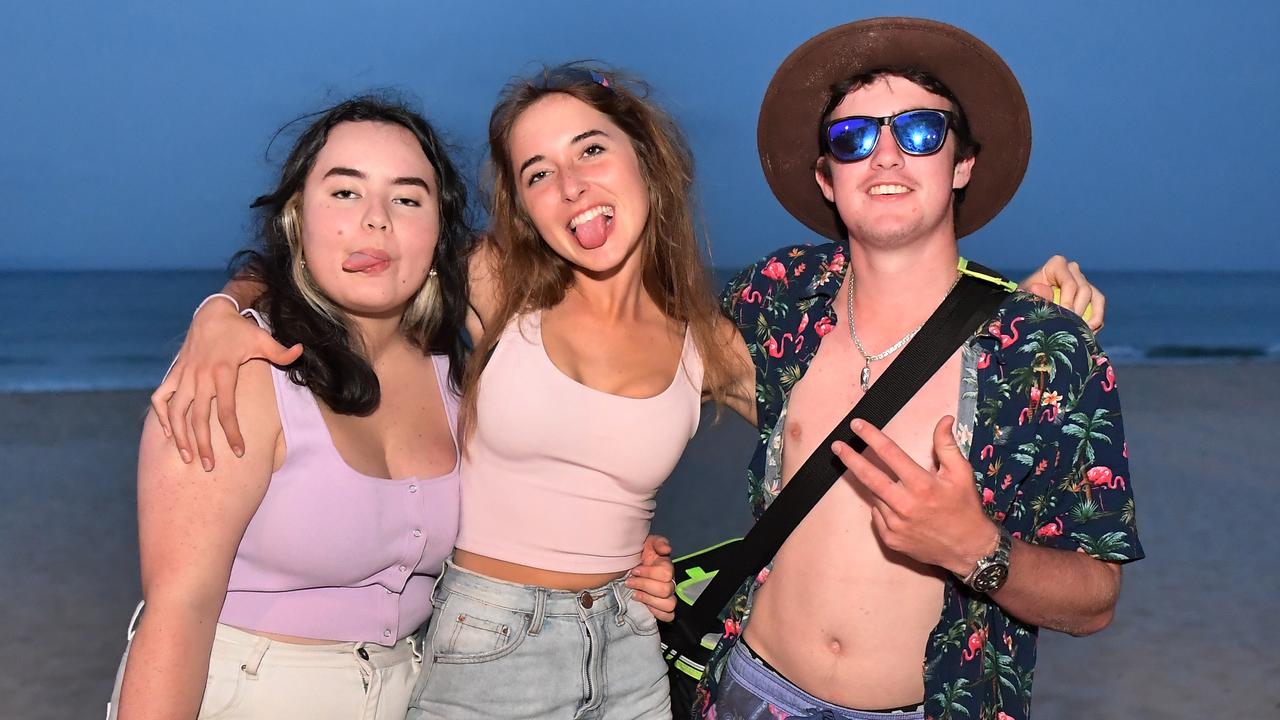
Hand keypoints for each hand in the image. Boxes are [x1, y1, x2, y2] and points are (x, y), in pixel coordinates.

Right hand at [150, 297, 300, 470]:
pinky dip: (161, 415)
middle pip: (198, 417)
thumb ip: (280, 351)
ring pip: (176, 411)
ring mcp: (185, 375)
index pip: (226, 409)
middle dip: (203, 444)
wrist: (212, 313)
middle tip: (209, 467)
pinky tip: (166, 433)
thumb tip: (301, 351)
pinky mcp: (175, 373)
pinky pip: (161, 397)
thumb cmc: (240, 330)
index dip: (232, 432)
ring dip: (179, 436)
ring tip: (186, 457)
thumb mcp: (262, 338)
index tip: (238, 452)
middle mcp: (201, 376)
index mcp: (223, 372)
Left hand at [627, 534, 675, 620]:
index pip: (666, 573)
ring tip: (635, 595)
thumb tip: (667, 549)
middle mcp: (669, 582)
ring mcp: (666, 596)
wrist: (624, 567)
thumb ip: (658, 542)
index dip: (649, 573)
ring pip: (669, 604)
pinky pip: (669, 616)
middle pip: (666, 590)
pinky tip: (645, 606)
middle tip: (630, 582)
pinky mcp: (661, 609)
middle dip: (645, 586)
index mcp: (666, 567)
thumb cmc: (636, 554)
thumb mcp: (646, 542)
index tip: (634, 570)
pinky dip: (658, 613)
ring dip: (649, 600)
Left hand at [831, 417, 997, 576]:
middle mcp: (905, 505)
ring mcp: (895, 524)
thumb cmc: (965, 508)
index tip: (856, 425)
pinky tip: (899, 509)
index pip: (890, 454)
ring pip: (876, 497)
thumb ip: (947, 445)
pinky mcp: (891, 539)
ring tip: (899, 490)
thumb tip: (943, 420)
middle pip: (869, 477)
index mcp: (922, 485)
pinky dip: (883, 508)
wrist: (969, 549)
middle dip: (850, 459)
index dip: (871, 436)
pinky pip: (877, 516)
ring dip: (880, 488)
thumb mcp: (961, 473)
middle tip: (836, 446)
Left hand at [1019, 255, 1105, 331]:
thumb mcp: (1025, 298)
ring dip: (1091, 317)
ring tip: (1080, 331)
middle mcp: (1073, 270)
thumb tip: (1039, 288)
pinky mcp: (1091, 294)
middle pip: (1084, 290)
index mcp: (1056, 265)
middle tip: (1070, 327)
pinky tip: (1087, 332)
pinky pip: (1099, 305)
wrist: (1029, 308)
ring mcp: (1083, 281)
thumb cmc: (1026, 300)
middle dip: (1078, 311)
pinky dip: (1096, 320)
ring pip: (1096, 297)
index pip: (1069, 283)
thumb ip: (1033, 295)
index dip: (1068, 302)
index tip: (1062, 317)